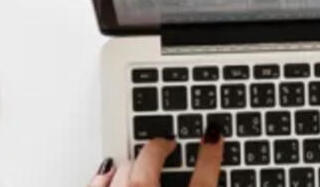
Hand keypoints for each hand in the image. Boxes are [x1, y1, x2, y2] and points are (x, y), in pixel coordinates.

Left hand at [88, 123, 223, 186]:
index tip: (212, 137)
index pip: (204, 180)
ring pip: (124, 174)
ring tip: (138, 157)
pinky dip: (103, 178)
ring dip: (132, 163)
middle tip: (167, 141)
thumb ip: (201, 184)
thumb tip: (217, 180)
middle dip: (158, 149)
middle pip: (152, 165)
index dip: (211, 157)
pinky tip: (107, 169)